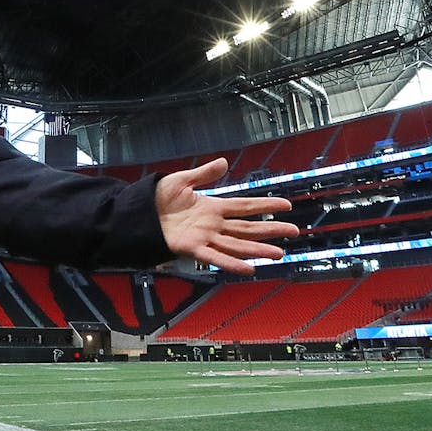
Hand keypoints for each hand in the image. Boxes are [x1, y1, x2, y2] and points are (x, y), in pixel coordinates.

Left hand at [155, 158, 298, 274]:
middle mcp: (214, 224)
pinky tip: (249, 268)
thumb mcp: (182, 180)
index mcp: (213, 206)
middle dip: (271, 230)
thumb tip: (224, 162)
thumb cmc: (158, 198)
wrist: (137, 213)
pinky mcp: (192, 248)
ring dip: (258, 249)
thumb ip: (204, 174)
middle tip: (294, 231)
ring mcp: (205, 237)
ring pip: (237, 245)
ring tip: (278, 252)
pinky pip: (216, 257)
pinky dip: (232, 263)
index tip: (286, 205)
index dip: (265, 206)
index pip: (245, 206)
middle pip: (248, 227)